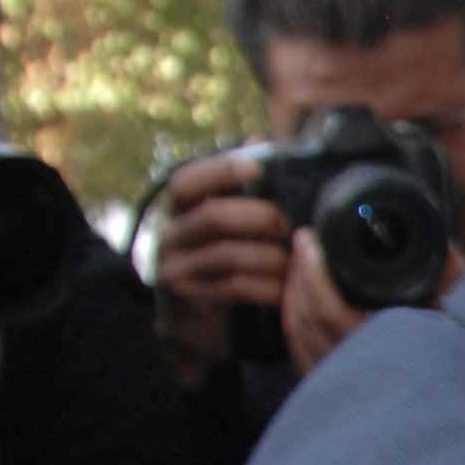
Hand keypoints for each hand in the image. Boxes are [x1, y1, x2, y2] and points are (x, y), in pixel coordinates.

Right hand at [151, 150, 285, 386]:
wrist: (192, 325)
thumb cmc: (218, 263)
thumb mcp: (224, 225)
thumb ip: (239, 187)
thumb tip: (261, 139)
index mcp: (179, 208)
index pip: (188, 180)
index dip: (221, 170)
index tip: (257, 168)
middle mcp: (170, 234)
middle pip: (213, 216)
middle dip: (260, 218)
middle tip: (289, 226)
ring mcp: (174, 267)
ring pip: (227, 254)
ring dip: (270, 258)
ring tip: (294, 262)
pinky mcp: (187, 297)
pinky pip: (232, 287)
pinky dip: (265, 287)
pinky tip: (284, 289)